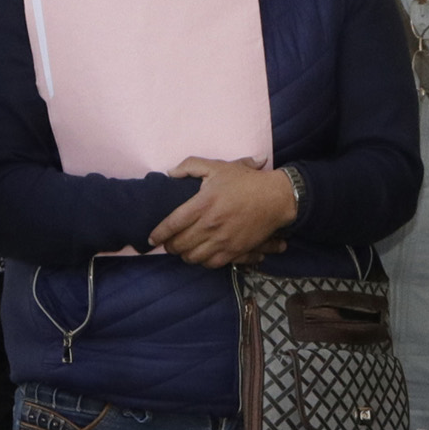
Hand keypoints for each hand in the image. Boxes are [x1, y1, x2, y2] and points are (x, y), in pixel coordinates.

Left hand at [151, 157, 298, 267]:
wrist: (275, 198)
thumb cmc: (246, 181)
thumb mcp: (218, 166)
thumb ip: (191, 166)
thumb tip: (171, 173)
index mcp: (203, 204)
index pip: (172, 224)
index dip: (159, 234)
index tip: (152, 239)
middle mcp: (210, 225)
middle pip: (180, 244)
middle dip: (170, 246)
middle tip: (168, 243)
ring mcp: (223, 240)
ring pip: (193, 257)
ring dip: (185, 255)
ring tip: (183, 250)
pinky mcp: (235, 250)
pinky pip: (211, 263)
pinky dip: (202, 261)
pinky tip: (201, 254)